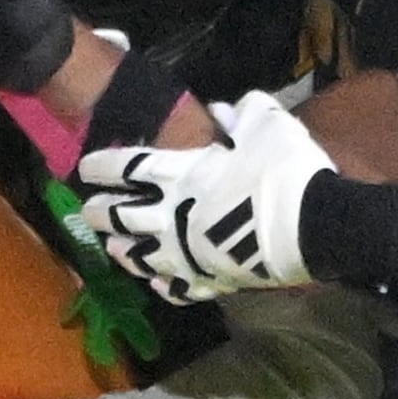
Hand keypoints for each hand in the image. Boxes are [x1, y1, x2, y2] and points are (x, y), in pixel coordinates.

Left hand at [73, 89, 330, 300]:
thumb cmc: (284, 170)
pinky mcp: (209, 281)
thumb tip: (226, 109)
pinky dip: (163, 286)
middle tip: (86, 212)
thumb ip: (243, 112)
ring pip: (141, 257)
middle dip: (101, 213)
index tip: (85, 167)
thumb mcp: (266, 123)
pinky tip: (156, 284)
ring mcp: (188, 254)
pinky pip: (177, 288)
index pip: (129, 168)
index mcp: (183, 175)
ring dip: (122, 252)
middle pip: (124, 216)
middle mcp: (174, 216)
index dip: (103, 166)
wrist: (312, 226)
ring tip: (111, 249)